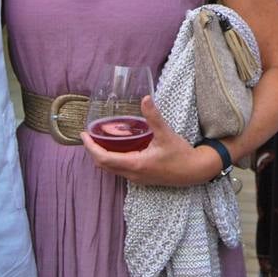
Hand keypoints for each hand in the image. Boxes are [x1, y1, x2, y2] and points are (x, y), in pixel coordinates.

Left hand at [81, 95, 218, 186]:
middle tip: (88, 136)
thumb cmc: (181, 154)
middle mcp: (133, 174)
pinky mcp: (142, 178)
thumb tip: (145, 98)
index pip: (103, 158)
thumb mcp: (166, 134)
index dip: (90, 147)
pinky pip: (120, 170)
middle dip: (93, 151)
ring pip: (111, 169)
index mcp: (135, 163)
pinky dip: (112, 159)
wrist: (194, 171)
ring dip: (102, 156)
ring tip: (99, 140)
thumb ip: (153, 116)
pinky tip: (117, 148)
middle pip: (103, 165)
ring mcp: (137, 178)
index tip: (83, 135)